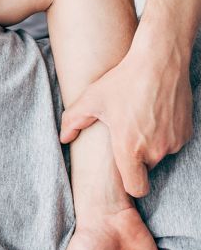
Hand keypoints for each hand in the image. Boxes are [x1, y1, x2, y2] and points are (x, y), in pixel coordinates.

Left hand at [60, 41, 192, 196]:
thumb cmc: (123, 81)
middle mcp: (155, 150)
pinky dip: (164, 135)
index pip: (136, 189)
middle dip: (135, 157)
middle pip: (144, 169)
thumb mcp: (91, 100)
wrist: (159, 61)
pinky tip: (153, 115)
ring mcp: (174, 142)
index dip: (129, 184)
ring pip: (159, 155)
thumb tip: (63, 138)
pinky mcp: (186, 132)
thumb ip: (73, 122)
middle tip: (125, 134)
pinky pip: (172, 142)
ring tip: (138, 121)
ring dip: (150, 145)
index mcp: (129, 149)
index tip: (122, 170)